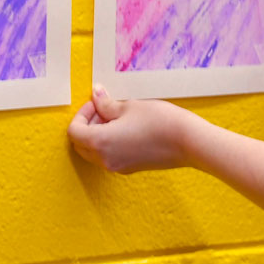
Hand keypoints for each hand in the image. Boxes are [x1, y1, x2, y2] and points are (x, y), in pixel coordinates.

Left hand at [66, 85, 194, 173]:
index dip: (81, 114)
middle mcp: (106, 159)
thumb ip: (106, 104)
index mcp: (100, 143)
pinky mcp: (130, 168)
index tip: (95, 103)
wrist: (189, 142)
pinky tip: (125, 128)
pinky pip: (108, 157)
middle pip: (80, 145)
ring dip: (97, 134)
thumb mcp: (128, 106)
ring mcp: (118, 167)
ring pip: (93, 152)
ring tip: (116, 117)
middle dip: (87, 125)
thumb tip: (95, 95)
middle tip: (103, 109)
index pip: (74, 132)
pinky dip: (108, 143)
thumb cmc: (159, 121)